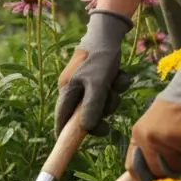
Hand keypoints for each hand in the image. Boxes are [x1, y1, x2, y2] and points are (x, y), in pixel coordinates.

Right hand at [55, 9, 132, 136]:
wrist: (109, 33)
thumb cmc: (99, 58)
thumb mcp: (97, 84)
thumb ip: (92, 108)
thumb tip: (86, 129)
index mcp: (67, 91)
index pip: (62, 119)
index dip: (64, 133)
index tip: (65, 146)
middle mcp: (74, 90)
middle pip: (87, 113)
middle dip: (103, 107)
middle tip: (111, 97)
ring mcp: (86, 84)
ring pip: (101, 103)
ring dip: (113, 95)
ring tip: (116, 80)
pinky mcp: (97, 79)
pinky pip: (108, 92)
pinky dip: (116, 86)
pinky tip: (118, 75)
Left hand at [126, 55, 180, 180]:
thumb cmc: (175, 108)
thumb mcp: (153, 124)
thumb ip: (150, 145)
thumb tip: (150, 175)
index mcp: (137, 135)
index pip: (133, 165)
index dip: (141, 179)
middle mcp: (148, 138)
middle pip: (160, 170)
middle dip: (174, 168)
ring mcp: (166, 139)